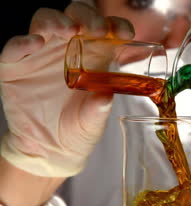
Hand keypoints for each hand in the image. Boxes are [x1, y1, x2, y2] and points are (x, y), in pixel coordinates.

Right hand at [0, 2, 134, 176]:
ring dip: (56, 21)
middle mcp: (68, 49)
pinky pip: (15, 47)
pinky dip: (23, 42)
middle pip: (75, 17)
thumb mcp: (94, 122)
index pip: (106, 29)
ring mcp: (40, 55)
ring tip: (66, 30)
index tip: (123, 32)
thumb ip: (99, 109)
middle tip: (94, 29)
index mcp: (95, 57)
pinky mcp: (14, 66)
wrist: (49, 150)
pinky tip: (35, 43)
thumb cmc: (79, 130)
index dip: (115, 25)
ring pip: (45, 22)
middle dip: (86, 17)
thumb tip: (105, 98)